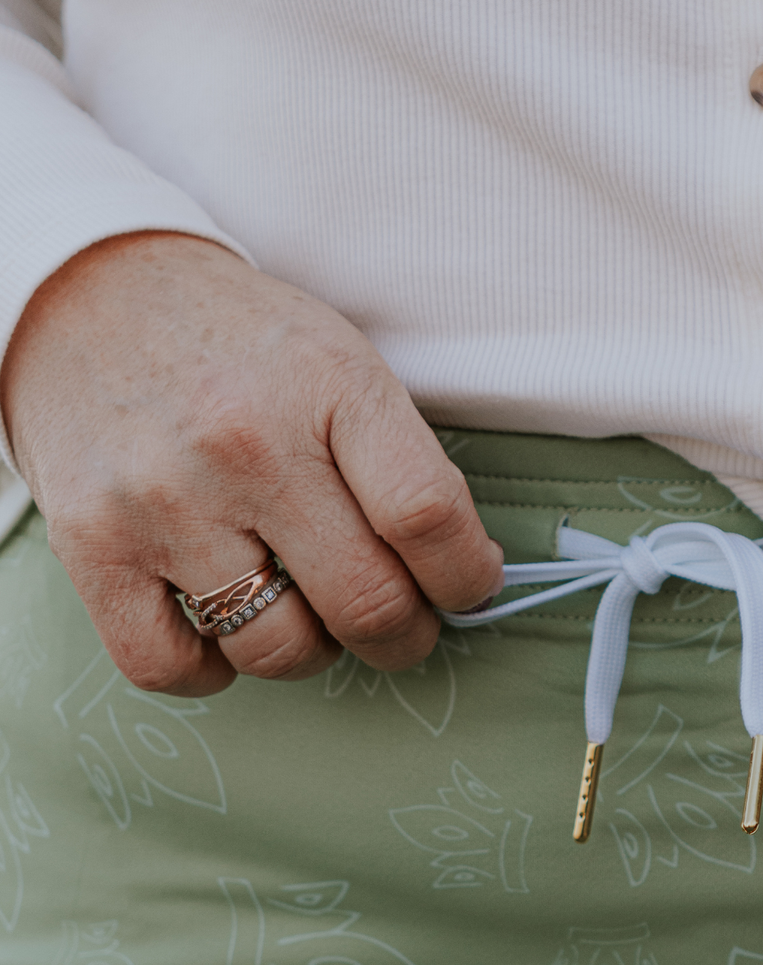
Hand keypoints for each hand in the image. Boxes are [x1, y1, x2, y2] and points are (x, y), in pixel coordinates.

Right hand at [1, 232, 503, 695]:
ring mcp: (164, 500)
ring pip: (279, 648)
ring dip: (312, 652)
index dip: (467, 577)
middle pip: (366, 601)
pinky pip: (168, 665)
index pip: (428, 517)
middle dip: (406, 636)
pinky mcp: (91, 544)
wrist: (95, 294)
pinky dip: (213, 670)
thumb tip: (461, 576)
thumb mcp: (345, 364)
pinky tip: (227, 630)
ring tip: (307, 610)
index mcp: (331, 387)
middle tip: (404, 626)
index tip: (469, 588)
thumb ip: (404, 464)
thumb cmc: (245, 346)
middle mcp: (246, 444)